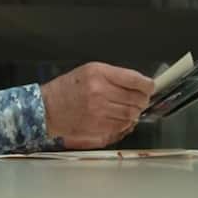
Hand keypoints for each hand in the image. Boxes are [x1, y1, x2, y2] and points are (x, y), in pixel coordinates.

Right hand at [40, 63, 154, 149]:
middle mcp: (99, 91)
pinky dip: (125, 122)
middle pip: (136, 98)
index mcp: (98, 73)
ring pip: (131, 114)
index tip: (150, 86)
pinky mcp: (98, 126)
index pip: (134, 79)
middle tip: (141, 99)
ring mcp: (99, 111)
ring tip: (130, 108)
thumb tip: (138, 84)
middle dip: (142, 99)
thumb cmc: (67, 88)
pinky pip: (121, 125)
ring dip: (134, 112)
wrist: (47, 108)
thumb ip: (113, 76)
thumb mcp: (88, 71)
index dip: (147, 85)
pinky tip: (119, 117)